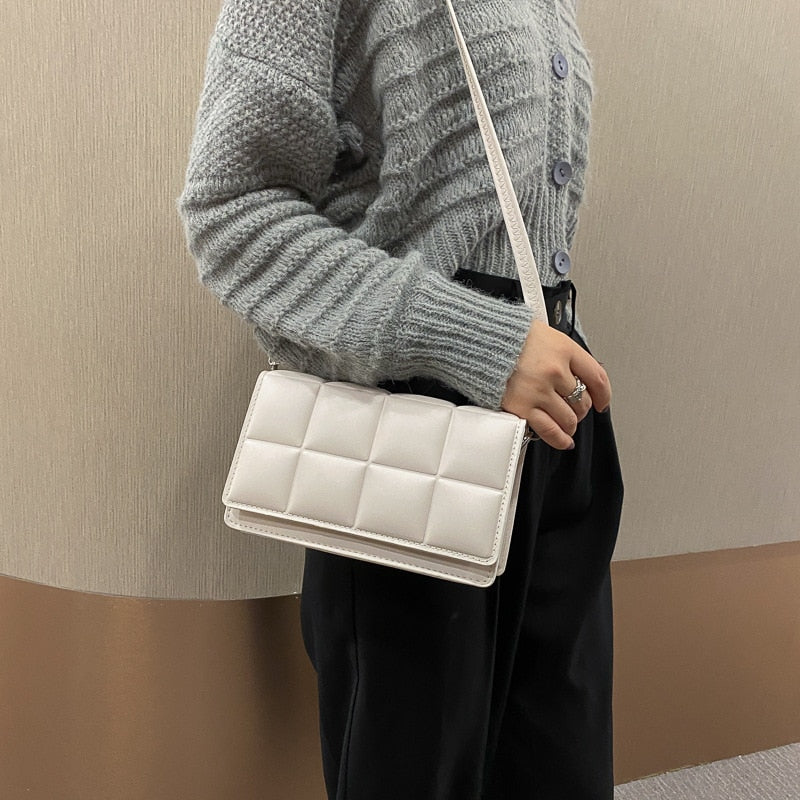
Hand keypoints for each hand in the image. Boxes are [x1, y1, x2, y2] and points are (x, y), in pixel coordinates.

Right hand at [501, 320, 611, 449]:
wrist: (479, 342)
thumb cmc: (508, 337)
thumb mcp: (546, 335)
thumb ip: (565, 356)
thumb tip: (583, 377)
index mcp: (564, 350)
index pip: (597, 377)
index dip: (603, 395)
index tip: (602, 402)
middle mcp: (555, 371)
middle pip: (583, 401)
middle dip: (581, 409)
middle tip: (574, 409)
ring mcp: (539, 391)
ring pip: (569, 419)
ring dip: (570, 424)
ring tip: (566, 424)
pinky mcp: (522, 408)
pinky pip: (550, 431)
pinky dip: (559, 439)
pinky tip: (563, 440)